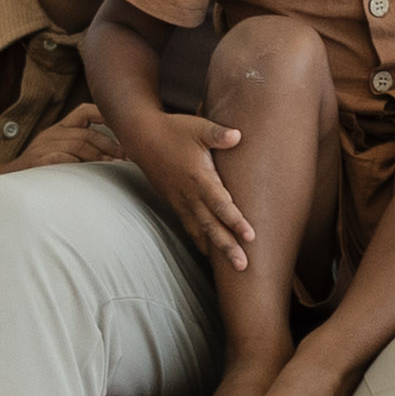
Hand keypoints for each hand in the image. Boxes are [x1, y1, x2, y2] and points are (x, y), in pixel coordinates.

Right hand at [0, 103, 119, 180]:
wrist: (6, 183)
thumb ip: (79, 149)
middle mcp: (51, 134)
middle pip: (86, 134)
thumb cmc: (37, 170)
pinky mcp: (39, 162)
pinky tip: (91, 172)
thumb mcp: (56, 152)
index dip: (104, 114)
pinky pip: (64, 159)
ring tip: (114, 167)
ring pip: (78, 145)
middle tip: (126, 157)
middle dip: (110, 145)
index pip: (83, 112)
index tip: (123, 124)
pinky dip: (79, 164)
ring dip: (99, 156)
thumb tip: (113, 157)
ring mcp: (44, 147)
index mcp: (57, 129)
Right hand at [112, 100, 254, 270]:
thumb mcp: (198, 127)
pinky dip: (200, 242)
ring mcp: (181, 202)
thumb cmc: (174, 130)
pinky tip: (210, 254)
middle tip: (243, 266)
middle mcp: (190, 195)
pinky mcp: (175, 203)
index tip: (251, 236)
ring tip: (233, 268)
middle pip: (211, 226)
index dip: (235, 221)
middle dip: (228, 247)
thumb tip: (238, 135)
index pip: (220, 204)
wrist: (143, 138)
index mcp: (199, 178)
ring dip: (216, 249)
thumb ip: (219, 134)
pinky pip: (190, 227)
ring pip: (200, 231)